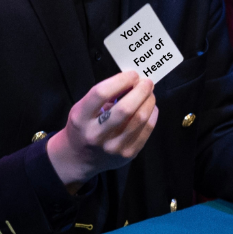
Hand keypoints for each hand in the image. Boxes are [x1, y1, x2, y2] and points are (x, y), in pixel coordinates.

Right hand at [46, 71, 157, 189]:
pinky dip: (152, 115)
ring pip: (140, 119)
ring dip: (149, 101)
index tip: (132, 74)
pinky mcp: (128, 154)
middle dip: (141, 91)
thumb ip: (103, 95)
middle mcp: (96, 134)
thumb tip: (132, 81)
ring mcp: (113, 147)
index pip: (101, 93)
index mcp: (81, 118)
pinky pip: (147, 130)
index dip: (121, 80)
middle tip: (147, 82)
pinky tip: (151, 108)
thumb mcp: (83, 108)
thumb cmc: (83, 126)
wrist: (79, 158)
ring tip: (150, 94)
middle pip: (125, 108)